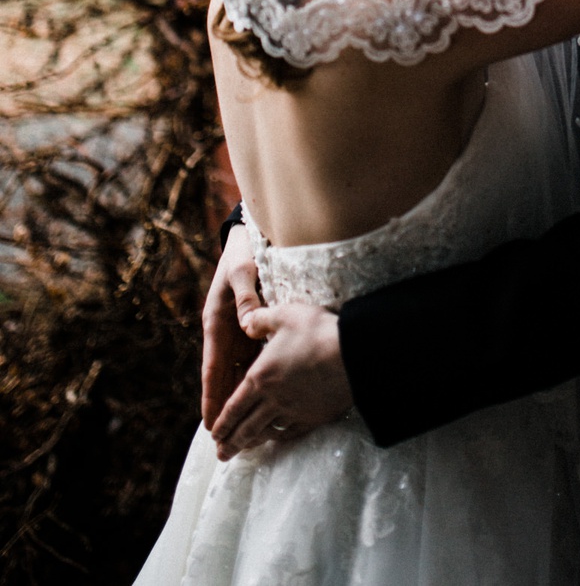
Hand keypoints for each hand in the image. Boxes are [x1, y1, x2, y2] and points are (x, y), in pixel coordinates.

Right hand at [201, 224, 262, 432]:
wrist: (249, 237)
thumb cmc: (244, 252)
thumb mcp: (244, 271)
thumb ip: (248, 296)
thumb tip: (251, 323)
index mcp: (217, 322)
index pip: (214, 368)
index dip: (214, 397)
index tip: (212, 425)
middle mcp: (225, 332)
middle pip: (225, 378)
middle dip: (225, 409)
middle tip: (226, 443)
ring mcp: (238, 331)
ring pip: (239, 373)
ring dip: (240, 399)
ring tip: (245, 432)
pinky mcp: (252, 328)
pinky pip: (252, 359)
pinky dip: (255, 380)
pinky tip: (265, 399)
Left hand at [210, 303, 352, 459]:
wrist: (353, 354)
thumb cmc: (316, 332)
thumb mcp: (285, 315)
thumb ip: (260, 319)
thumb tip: (244, 321)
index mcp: (260, 378)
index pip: (234, 406)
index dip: (222, 422)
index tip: (213, 434)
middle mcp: (273, 400)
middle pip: (246, 427)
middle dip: (231, 442)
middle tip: (221, 455)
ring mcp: (294, 411)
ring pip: (267, 433)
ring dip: (252, 444)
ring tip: (244, 450)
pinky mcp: (313, 416)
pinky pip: (290, 432)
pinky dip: (279, 438)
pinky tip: (277, 438)